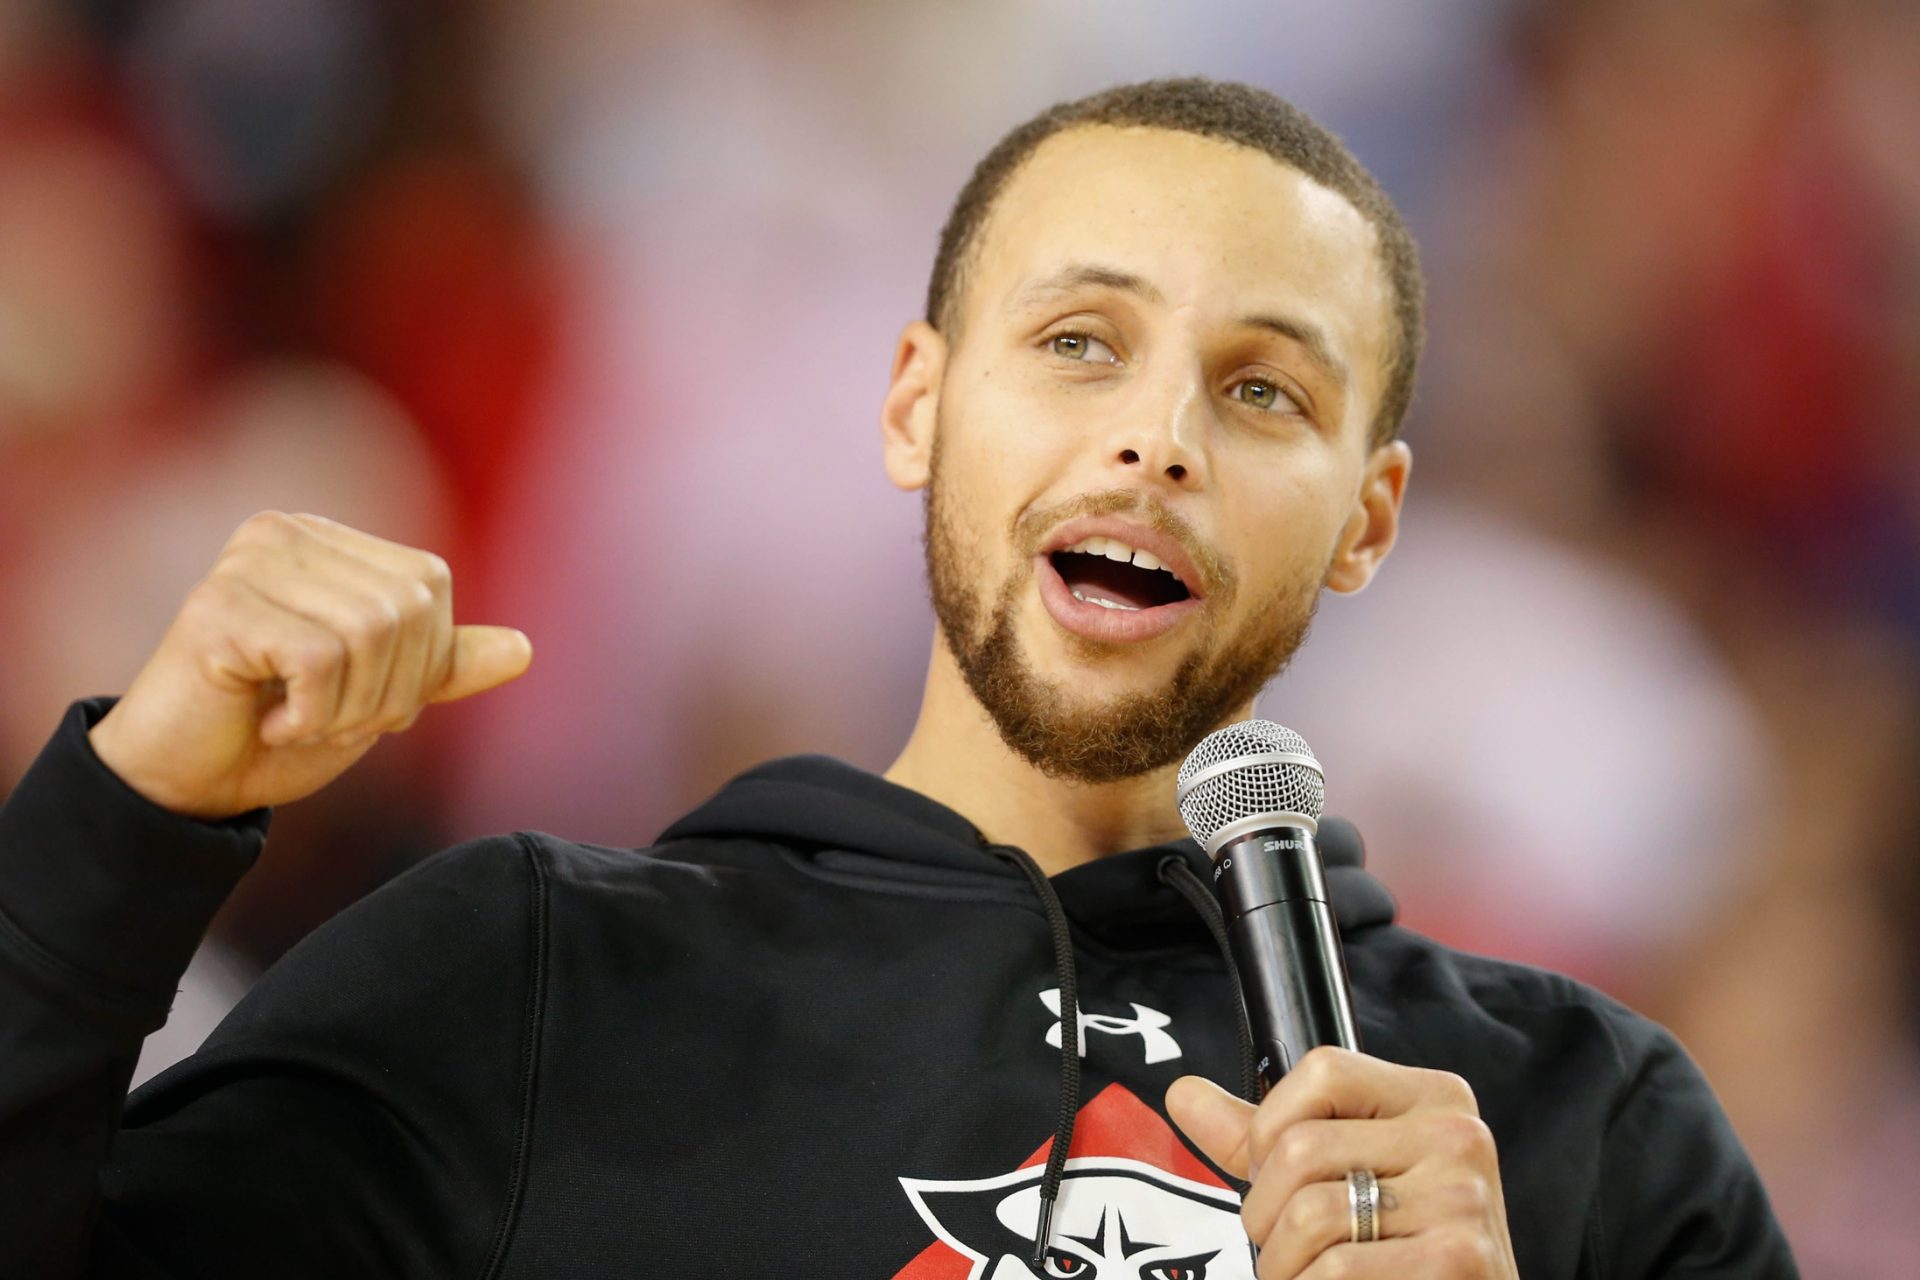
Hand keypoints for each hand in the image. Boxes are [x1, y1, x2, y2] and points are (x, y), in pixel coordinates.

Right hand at [87, 511, 532, 820]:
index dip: (420, 661)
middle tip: (330, 720)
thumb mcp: (379, 697)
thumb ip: (443, 668)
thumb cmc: (277, 728)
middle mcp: (285, 532)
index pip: (429, 584)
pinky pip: (319, 659)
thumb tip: (524, 650)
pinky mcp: (217, 605)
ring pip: (367, 632)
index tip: (364, 700)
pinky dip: (310, 714)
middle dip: (386, 691)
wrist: (186, 781)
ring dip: (346, 708)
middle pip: (404, 608)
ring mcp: (246, 562)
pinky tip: (270, 722)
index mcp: (328, 542)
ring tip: (300, 721)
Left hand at [1167, 1047, 1518, 1278]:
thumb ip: (1269, 1137)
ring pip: (1310, 1215)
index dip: (1270, 1127)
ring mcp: (1463, 1200)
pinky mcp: (1458, 1259)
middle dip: (1264, 1212)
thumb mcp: (1348, 1173)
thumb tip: (1183, 1093)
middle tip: (1278, 1244)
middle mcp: (1458, 1136)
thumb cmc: (1403, 1245)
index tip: (1272, 1173)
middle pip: (1301, 1148)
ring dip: (1282, 1264)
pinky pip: (1337, 1269)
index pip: (1322, 1071)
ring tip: (1300, 1275)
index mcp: (1434, 1097)